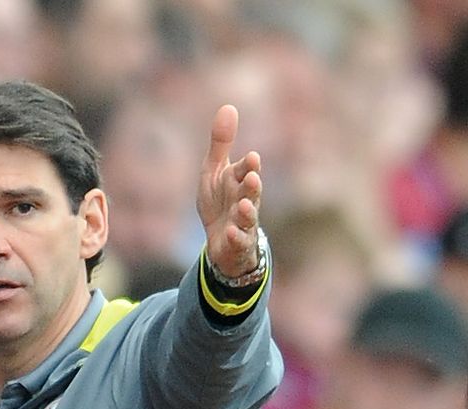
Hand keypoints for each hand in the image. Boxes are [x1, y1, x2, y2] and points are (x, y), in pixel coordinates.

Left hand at [197, 105, 261, 277]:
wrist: (221, 241)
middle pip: (251, 193)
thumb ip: (221, 143)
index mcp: (238, 182)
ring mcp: (242, 224)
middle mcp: (244, 201)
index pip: (244, 171)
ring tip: (243, 206)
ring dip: (246, 212)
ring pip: (248, 217)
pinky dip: (235, 238)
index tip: (251, 158)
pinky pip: (238, 241)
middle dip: (252, 185)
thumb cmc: (220, 201)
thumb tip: (229, 106)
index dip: (247, 166)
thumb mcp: (215, 171)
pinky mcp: (237, 244)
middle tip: (252, 177)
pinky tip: (229, 233)